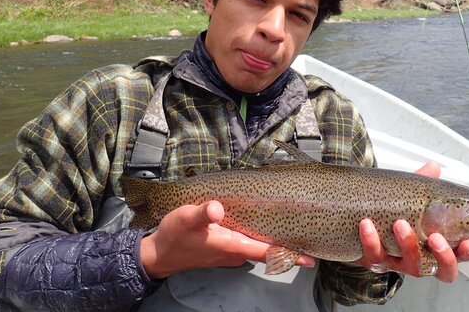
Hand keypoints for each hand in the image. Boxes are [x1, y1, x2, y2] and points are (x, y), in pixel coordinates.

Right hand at [140, 201, 314, 278]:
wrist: (159, 253)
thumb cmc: (174, 236)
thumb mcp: (186, 218)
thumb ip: (202, 213)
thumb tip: (216, 209)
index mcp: (231, 246)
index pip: (266, 252)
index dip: (288, 255)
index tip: (309, 259)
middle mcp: (234, 253)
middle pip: (267, 252)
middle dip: (287, 248)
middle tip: (308, 240)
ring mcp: (229, 254)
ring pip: (258, 249)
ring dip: (274, 244)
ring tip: (292, 233)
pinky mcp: (223, 250)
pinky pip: (248, 247)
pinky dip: (260, 241)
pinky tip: (263, 230)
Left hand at [356, 161, 468, 282]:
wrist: (359, 221)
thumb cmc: (392, 212)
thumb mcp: (409, 197)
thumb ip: (422, 183)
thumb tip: (433, 167)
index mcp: (434, 245)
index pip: (458, 255)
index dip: (466, 252)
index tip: (468, 242)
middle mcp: (421, 258)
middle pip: (442, 271)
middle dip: (442, 256)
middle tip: (435, 237)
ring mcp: (399, 262)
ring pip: (411, 265)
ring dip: (407, 244)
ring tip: (400, 223)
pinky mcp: (376, 261)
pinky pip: (375, 257)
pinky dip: (372, 241)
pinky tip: (367, 225)